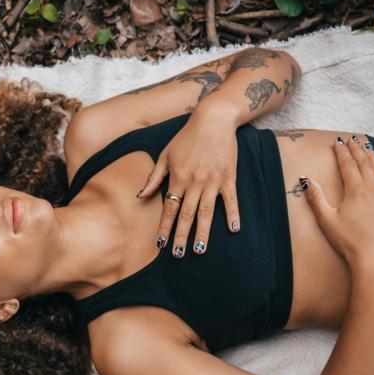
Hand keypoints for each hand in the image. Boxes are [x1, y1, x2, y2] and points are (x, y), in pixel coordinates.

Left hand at [137, 106, 240, 257]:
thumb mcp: (165, 155)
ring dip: (203, 232)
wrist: (213, 119)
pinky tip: (233, 229)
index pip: (169, 208)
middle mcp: (194, 182)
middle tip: (178, 254)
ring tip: (200, 250)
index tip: (160, 244)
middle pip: (186, 215)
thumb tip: (140, 196)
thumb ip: (154, 178)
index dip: (164, 227)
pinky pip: (231, 200)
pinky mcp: (228, 178)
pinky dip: (232, 214)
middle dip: (181, 235)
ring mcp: (213, 181)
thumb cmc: (186, 137)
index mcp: (177, 178)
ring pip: (206, 212)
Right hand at [301, 135, 373, 278]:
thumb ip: (316, 197)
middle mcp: (373, 189)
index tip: (338, 142)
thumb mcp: (326, 219)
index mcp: (355, 190)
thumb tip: (305, 179)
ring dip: (373, 157)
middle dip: (357, 149)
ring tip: (368, 146)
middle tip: (352, 139)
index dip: (342, 152)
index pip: (348, 165)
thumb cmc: (349, 241)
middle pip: (364, 163)